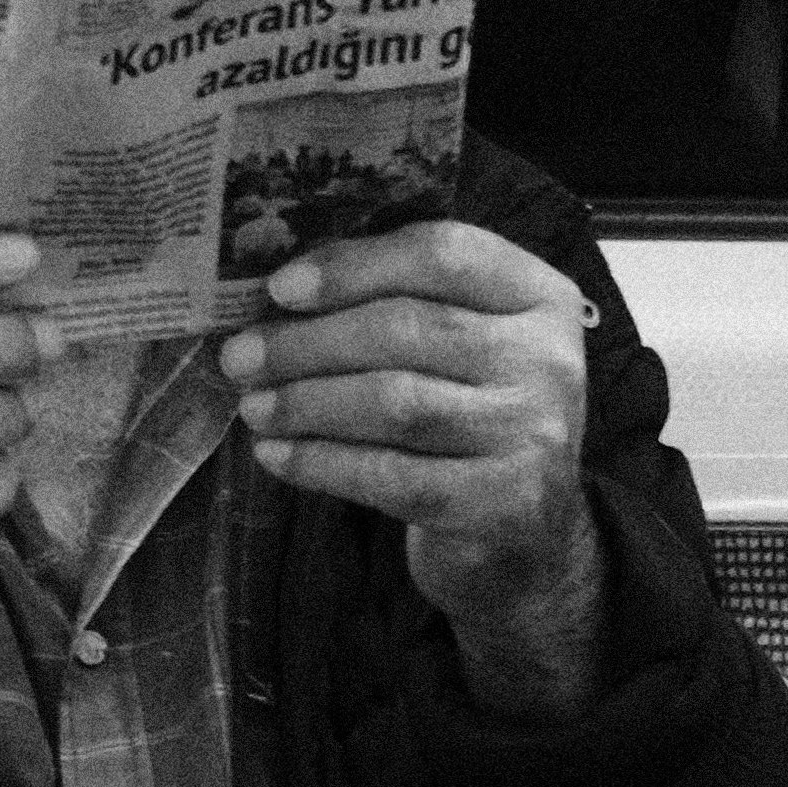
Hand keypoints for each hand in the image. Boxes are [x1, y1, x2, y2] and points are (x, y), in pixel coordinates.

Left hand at [222, 218, 604, 715]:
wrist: (525, 532)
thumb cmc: (469, 416)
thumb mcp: (462, 347)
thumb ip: (396, 304)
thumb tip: (281, 293)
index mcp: (539, 296)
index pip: (445, 254)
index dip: (355, 266)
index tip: (280, 288)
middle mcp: (547, 359)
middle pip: (410, 329)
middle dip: (309, 342)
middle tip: (240, 357)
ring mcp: (530, 434)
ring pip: (396, 403)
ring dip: (306, 402)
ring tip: (253, 406)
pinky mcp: (500, 504)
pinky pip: (390, 476)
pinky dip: (321, 463)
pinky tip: (276, 456)